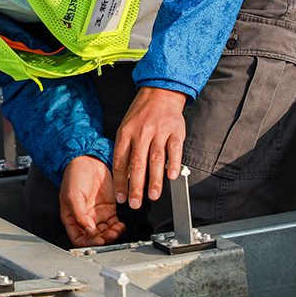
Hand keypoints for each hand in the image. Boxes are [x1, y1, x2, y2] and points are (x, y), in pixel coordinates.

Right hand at [59, 155, 125, 247]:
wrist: (89, 159)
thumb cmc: (75, 175)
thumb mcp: (72, 195)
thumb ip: (79, 215)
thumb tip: (88, 231)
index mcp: (72, 217)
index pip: (78, 238)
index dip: (87, 243)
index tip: (96, 241)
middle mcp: (85, 218)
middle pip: (94, 238)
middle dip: (102, 240)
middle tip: (108, 236)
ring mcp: (97, 214)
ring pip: (105, 232)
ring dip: (111, 235)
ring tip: (116, 231)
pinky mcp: (109, 208)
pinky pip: (114, 224)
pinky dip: (118, 228)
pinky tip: (120, 225)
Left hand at [112, 86, 186, 209]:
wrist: (160, 93)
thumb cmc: (141, 114)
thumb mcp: (126, 128)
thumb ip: (125, 150)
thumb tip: (125, 178)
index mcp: (125, 134)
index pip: (121, 162)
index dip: (120, 182)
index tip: (121, 197)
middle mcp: (141, 133)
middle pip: (137, 163)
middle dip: (136, 187)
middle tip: (135, 203)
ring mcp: (159, 132)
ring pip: (156, 159)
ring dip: (154, 180)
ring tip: (152, 195)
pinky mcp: (175, 131)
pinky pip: (174, 150)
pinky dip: (173, 164)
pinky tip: (171, 177)